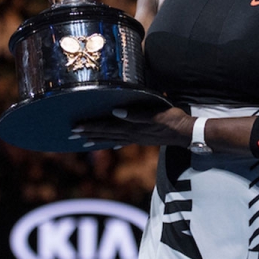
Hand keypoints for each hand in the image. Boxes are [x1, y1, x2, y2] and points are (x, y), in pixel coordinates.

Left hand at [73, 106, 194, 147]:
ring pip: (112, 139)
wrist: (187, 133)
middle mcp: (131, 134)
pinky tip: (109, 145)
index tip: (76, 127)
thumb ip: (136, 114)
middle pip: (105, 134)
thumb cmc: (173, 120)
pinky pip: (123, 142)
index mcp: (132, 127)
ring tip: (83, 142)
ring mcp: (137, 138)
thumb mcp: (156, 114)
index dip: (90, 127)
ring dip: (97, 140)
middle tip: (71, 135)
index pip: (106, 126)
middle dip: (88, 134)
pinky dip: (113, 143)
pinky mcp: (143, 139)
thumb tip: (116, 112)